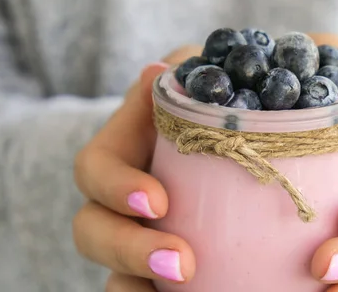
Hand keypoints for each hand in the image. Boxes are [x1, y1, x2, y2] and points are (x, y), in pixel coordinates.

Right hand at [73, 46, 202, 290]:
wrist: (244, 118)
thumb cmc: (218, 90)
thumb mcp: (203, 70)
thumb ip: (184, 68)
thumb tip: (156, 72)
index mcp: (125, 146)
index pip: (95, 170)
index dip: (115, 188)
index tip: (158, 202)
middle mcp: (123, 192)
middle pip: (93, 231)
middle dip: (128, 250)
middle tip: (182, 263)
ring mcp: (143, 227)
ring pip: (115, 269)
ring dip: (137, 280)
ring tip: (186, 283)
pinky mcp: (169, 254)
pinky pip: (150, 284)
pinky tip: (197, 291)